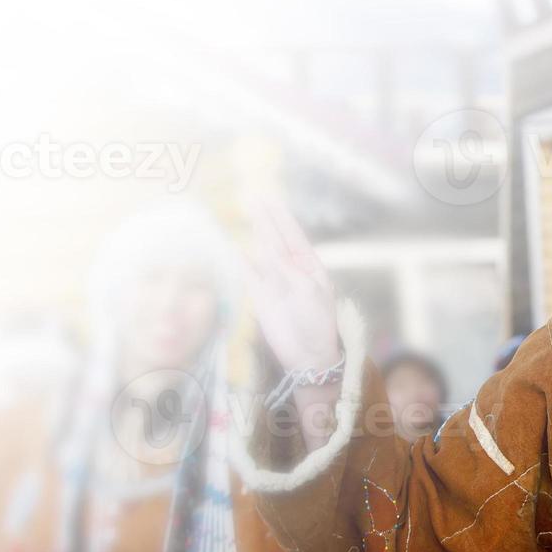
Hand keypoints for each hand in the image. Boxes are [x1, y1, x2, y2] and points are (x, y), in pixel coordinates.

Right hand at [243, 190, 340, 372]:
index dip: (280, 216)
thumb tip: (267, 247)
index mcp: (309, 266)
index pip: (292, 235)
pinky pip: (248, 274)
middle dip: (265, 218)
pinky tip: (234, 246)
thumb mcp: (307, 291)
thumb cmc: (316, 323)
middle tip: (252, 196)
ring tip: (246, 212)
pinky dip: (241, 260)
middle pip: (275, 238)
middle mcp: (292, 270)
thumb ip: (286, 268)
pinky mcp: (261, 296)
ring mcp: (275, 282)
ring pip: (261, 252)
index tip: (269, 197)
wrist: (308, 355)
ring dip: (253, 232)